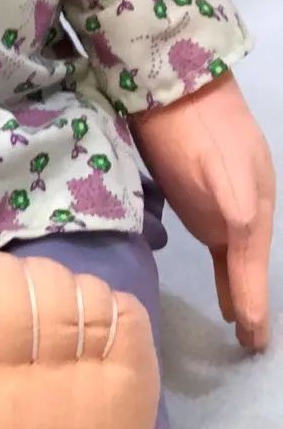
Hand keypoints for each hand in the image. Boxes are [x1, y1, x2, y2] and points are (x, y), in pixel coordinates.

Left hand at [130, 73, 275, 351]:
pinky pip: (219, 247)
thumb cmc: (196, 130)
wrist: (172, 85)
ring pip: (236, 259)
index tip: (255, 341)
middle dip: (255, 302)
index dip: (256, 302)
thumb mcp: (222, 171)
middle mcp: (244, 211)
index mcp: (255, 206)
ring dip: (241, 290)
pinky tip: (225, 295)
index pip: (254, 266)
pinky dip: (225, 273)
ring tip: (242, 328)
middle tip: (254, 344)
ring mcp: (221, 205)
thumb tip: (248, 244)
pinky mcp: (198, 200)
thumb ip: (238, 213)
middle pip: (251, 266)